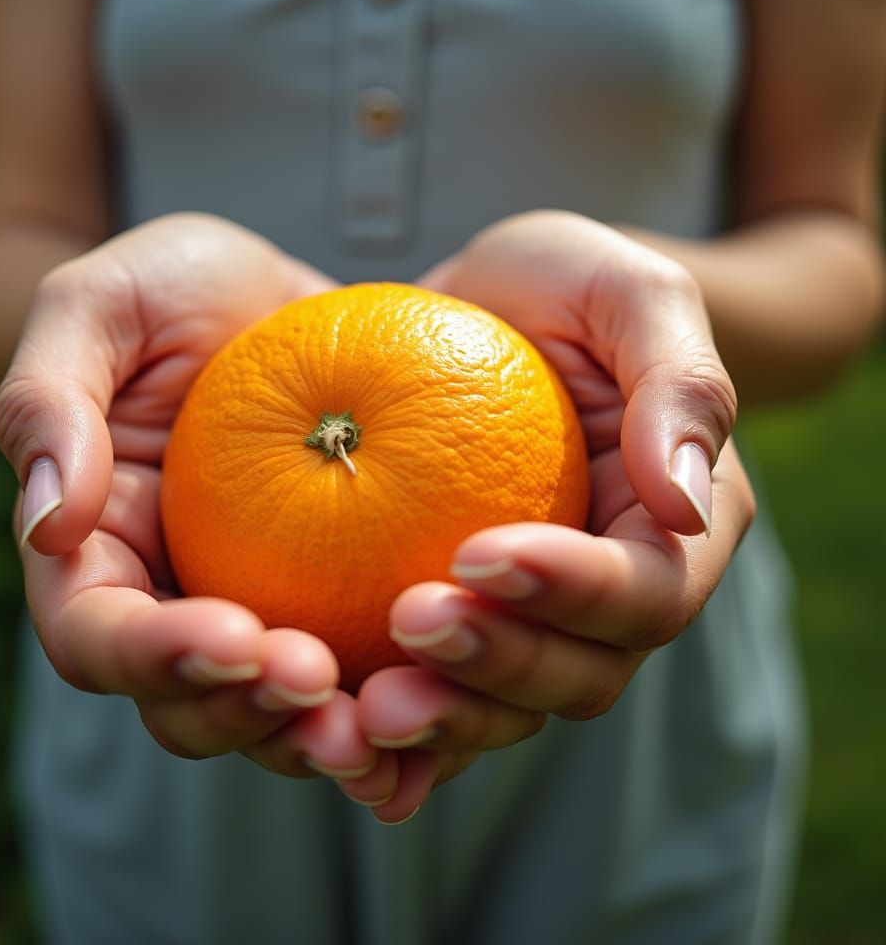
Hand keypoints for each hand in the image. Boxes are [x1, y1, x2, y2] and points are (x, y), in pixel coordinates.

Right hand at [0, 213, 397, 795]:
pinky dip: (402, 700)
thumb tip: (45, 522)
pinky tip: (455, 695)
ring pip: (278, 712)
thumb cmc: (171, 289)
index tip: (237, 634)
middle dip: (247, 714)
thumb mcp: (98, 308)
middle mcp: (172, 600)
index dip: (156, 657)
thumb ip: (47, 402)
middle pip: (189, 705)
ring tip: (391, 718)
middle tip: (320, 680)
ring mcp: (261, 604)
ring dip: (325, 734)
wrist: (270, 295)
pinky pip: (368, 666)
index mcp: (95, 552)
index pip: (99, 636)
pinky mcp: (340, 596)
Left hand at [350, 211, 755, 822]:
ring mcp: (532, 618)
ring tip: (367, 704)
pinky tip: (334, 734)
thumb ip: (679, 385)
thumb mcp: (631, 293)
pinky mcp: (462, 619)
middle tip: (412, 622)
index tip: (479, 552)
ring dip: (444, 715)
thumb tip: (687, 505)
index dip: (573, 591)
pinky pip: (435, 690)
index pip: (645, 591)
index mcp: (671, 528)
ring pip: (507, 707)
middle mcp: (609, 593)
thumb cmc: (564, 288)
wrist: (485, 306)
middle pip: (580, 673)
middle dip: (501, 664)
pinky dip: (397, 734)